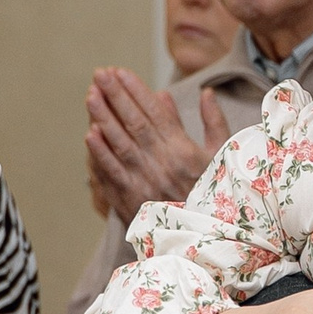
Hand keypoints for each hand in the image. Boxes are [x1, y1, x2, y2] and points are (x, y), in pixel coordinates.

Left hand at [85, 68, 211, 229]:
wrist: (204, 241)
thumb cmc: (215, 197)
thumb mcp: (222, 158)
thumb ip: (214, 124)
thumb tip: (205, 93)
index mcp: (185, 151)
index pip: (156, 113)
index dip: (136, 91)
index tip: (120, 72)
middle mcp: (163, 164)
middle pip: (135, 123)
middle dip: (116, 96)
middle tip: (99, 74)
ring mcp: (145, 182)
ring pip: (120, 144)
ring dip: (103, 118)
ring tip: (90, 95)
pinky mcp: (131, 201)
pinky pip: (112, 174)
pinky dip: (101, 154)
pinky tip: (90, 134)